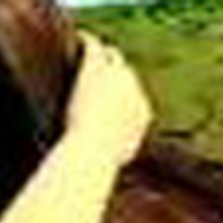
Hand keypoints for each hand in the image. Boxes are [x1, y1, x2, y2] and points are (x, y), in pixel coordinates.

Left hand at [65, 34, 152, 167]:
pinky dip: (89, 42)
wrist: (92, 149)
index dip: (119, 96)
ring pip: (113, 58)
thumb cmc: (97, 166)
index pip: (133, 98)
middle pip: (126, 75)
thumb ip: (111, 168)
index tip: (106, 98)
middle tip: (97, 75)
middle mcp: (134, 92)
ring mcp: (118, 77)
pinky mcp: (99, 67)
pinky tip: (80, 39)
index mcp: (141, 114)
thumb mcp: (110, 171)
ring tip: (90, 55)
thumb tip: (108, 182)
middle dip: (114, 75)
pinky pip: (96, 48)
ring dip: (104, 57)